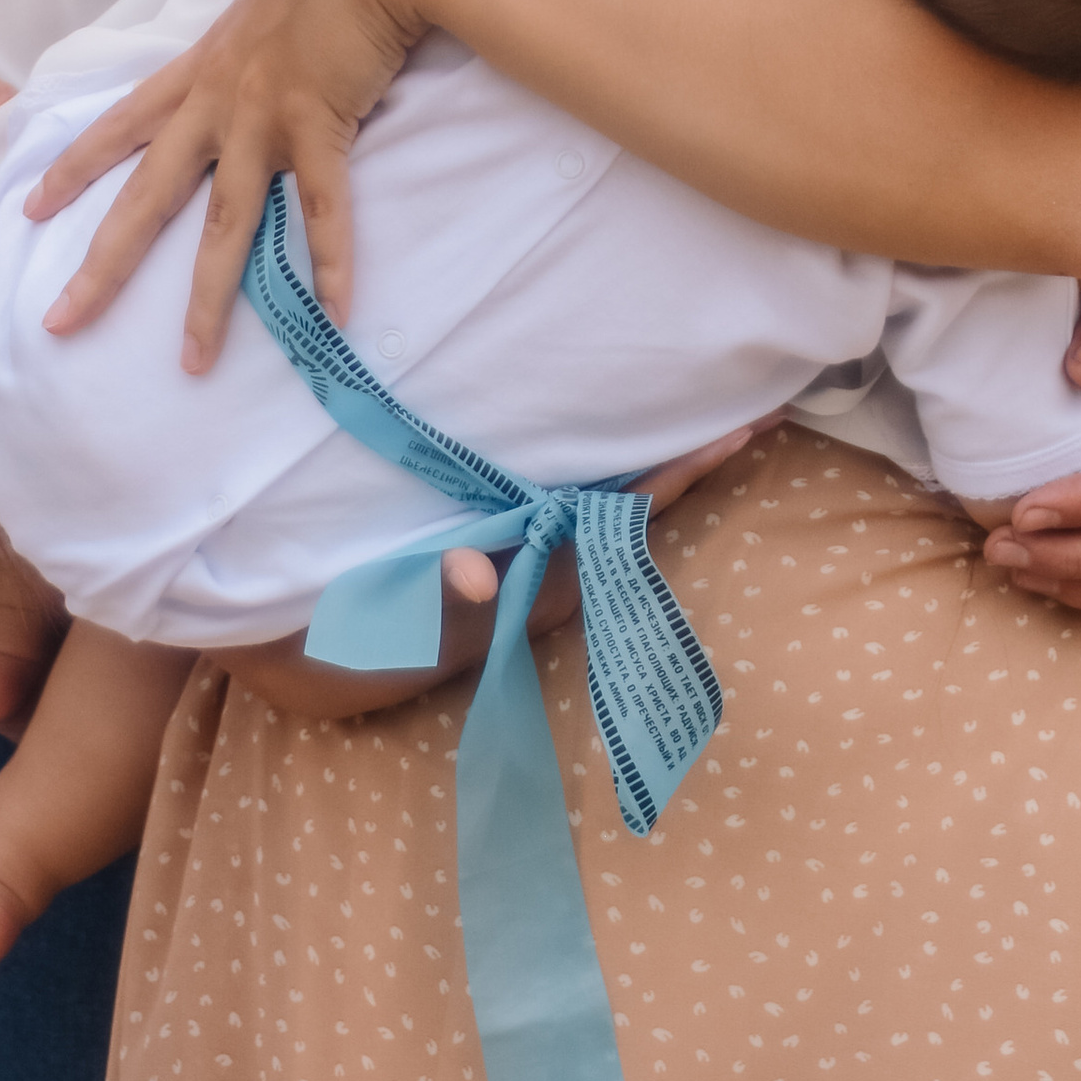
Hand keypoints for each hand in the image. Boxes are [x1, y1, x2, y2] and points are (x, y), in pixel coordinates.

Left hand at [25, 0, 454, 363]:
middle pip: (147, 197)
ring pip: (226, 225)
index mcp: (197, 72)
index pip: (117, 127)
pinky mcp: (321, 126)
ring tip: (191, 361)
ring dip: (209, 300)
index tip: (27, 210)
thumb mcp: (260, 10)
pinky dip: (332, 263)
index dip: (71, 170)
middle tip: (58, 322)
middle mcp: (217, 103)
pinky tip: (336, 313)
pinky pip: (324, 210)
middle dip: (101, 265)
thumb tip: (251, 63)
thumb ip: (245, 48)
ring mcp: (266, 120)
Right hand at [229, 420, 783, 720]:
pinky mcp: (513, 556)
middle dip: (693, 466)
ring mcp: (536, 569)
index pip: (622, 523)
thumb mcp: (382, 618)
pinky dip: (611, 479)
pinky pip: (576, 511)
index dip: (678, 477)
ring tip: (721, 423)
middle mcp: (551, 579)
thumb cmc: (353, 635)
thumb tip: (475, 573)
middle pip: (637, 514)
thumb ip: (427, 596)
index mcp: (535, 586)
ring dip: (662, 470)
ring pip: (611, 514)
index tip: (734, 436)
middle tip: (761, 415)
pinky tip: (634, 449)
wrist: (319, 665)